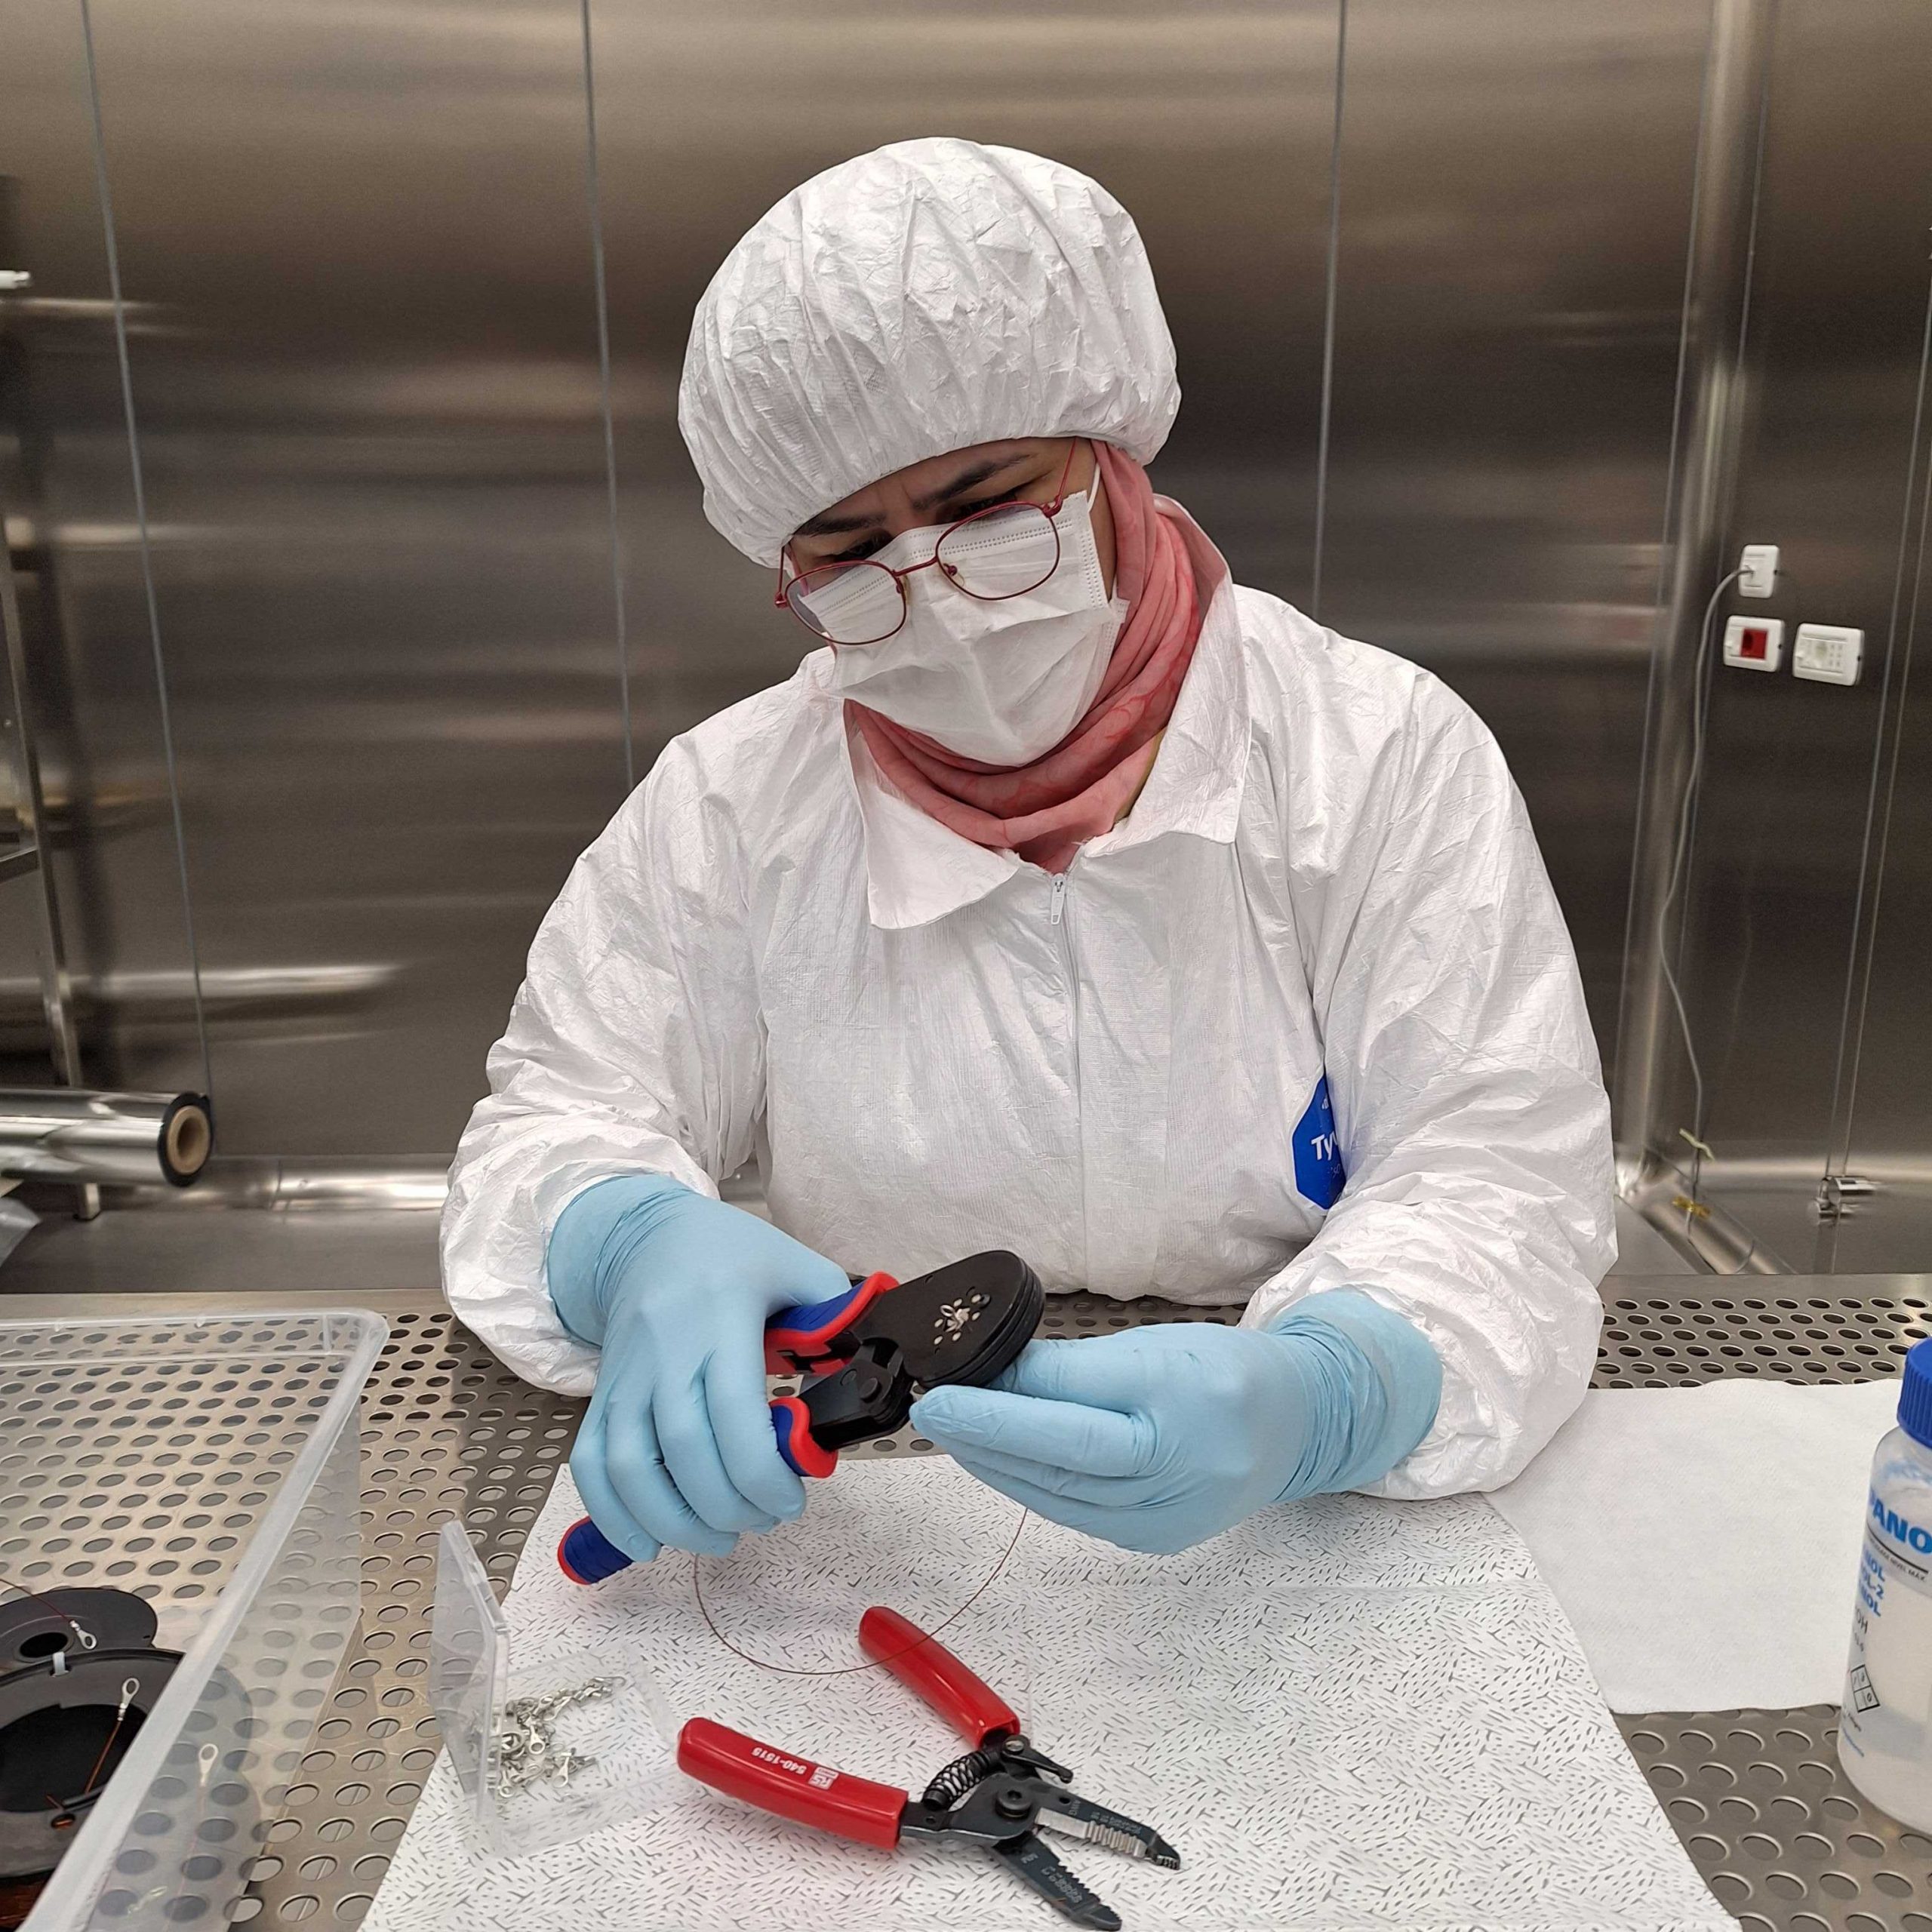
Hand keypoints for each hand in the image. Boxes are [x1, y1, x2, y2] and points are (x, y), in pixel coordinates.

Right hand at [548, 1175, 852, 1562]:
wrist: (647, 1234)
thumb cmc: (732, 1254)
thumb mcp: (796, 1265)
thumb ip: (835, 1315)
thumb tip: (868, 1373)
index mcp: (721, 1316)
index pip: (733, 1410)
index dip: (762, 1473)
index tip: (792, 1501)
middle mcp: (666, 1350)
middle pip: (684, 1450)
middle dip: (729, 1506)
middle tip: (766, 1519)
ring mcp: (626, 1375)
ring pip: (630, 1467)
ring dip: (675, 1522)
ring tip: (719, 1539)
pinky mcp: (602, 1395)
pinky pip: (590, 1464)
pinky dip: (612, 1515)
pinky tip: (649, 1544)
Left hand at [910, 1295, 1439, 1554]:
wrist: (1297, 1426)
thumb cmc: (1221, 1372)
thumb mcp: (1154, 1345)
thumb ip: (1074, 1365)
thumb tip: (991, 1374)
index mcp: (1185, 1395)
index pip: (1078, 1400)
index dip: (1004, 1397)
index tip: (947, 1383)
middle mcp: (1182, 1464)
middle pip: (1065, 1456)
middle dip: (987, 1435)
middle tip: (931, 1410)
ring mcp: (1170, 1514)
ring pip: (1061, 1492)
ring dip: (995, 1463)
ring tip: (950, 1431)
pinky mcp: (1154, 1540)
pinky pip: (1075, 1512)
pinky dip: (1029, 1485)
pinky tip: (994, 1461)